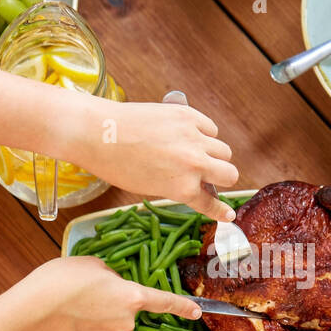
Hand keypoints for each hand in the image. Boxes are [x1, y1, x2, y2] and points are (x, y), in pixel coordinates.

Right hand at [0, 257, 202, 330]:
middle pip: (128, 309)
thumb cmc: (63, 279)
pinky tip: (67, 316)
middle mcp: (126, 321)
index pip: (164, 302)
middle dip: (115, 300)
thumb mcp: (92, 264)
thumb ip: (110, 274)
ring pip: (110, 321)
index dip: (182, 306)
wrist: (32, 310)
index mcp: (133, 296)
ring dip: (98, 312)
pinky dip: (85, 325)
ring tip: (72, 301)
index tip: (197, 312)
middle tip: (89, 288)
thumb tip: (110, 284)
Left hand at [78, 100, 237, 222]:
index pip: (211, 203)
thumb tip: (195, 184)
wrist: (100, 132)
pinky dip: (205, 134)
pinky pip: (210, 128)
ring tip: (197, 153)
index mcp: (182, 188)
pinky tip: (190, 135)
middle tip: (210, 176)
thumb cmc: (116, 165)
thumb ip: (177, 187)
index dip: (220, 211)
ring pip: (224, 150)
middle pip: (230, 174)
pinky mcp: (188, 116)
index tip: (228, 214)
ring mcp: (193, 138)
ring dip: (214, 155)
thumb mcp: (149, 188)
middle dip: (222, 178)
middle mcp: (193, 164)